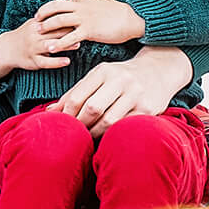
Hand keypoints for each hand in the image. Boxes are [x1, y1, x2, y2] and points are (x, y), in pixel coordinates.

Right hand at [0, 17, 75, 80]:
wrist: (8, 48)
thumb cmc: (26, 35)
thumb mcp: (35, 24)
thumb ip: (49, 19)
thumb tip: (69, 13)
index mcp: (36, 24)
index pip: (54, 20)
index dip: (68, 20)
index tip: (82, 19)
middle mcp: (34, 35)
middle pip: (54, 31)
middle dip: (69, 31)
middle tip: (84, 31)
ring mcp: (33, 48)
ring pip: (50, 45)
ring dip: (64, 45)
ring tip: (77, 44)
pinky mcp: (33, 61)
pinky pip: (46, 62)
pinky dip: (57, 62)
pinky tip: (67, 61)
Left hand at [35, 0, 145, 49]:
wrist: (133, 18)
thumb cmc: (117, 13)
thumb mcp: (98, 4)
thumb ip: (85, 5)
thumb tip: (77, 6)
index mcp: (81, 0)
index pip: (60, 3)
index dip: (48, 9)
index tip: (41, 15)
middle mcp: (80, 6)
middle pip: (54, 8)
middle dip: (42, 14)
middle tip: (35, 22)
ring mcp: (84, 18)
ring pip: (59, 21)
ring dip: (46, 27)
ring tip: (38, 34)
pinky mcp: (89, 30)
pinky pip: (69, 37)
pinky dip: (58, 43)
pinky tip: (51, 49)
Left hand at [54, 48, 189, 134]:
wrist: (158, 70)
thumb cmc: (120, 76)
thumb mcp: (98, 77)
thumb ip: (75, 93)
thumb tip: (50, 111)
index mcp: (103, 71)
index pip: (78, 96)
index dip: (66, 114)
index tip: (62, 124)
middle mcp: (121, 80)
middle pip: (92, 108)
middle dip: (80, 125)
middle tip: (74, 135)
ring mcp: (136, 94)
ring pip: (109, 121)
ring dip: (95, 133)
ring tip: (88, 137)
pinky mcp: (149, 108)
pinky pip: (126, 126)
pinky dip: (113, 133)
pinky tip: (106, 137)